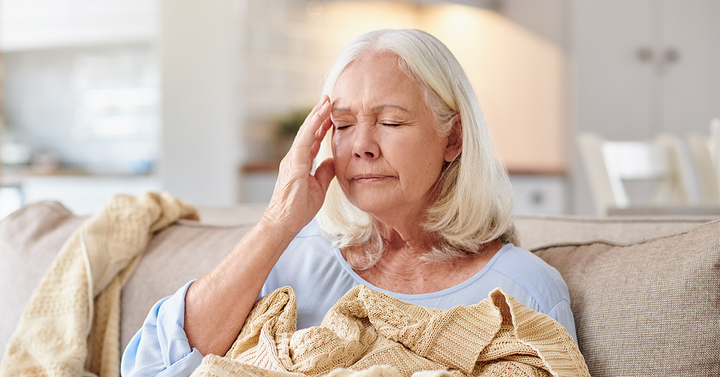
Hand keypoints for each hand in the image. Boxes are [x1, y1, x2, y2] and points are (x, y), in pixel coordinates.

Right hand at [262, 95, 334, 234]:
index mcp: (301, 163)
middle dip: (319, 115)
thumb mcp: (319, 188)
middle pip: (308, 131)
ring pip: (305, 132)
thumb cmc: (298, 209)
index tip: (332, 115)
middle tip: (329, 99)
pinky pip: (303, 141)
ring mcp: (292, 159)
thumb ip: (325, 172)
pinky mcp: (293, 164)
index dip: (322, 127)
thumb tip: (333, 160)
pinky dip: (312, 127)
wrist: (283, 222)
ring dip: (316, 115)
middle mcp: (295, 158)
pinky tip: (319, 116)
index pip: (313, 140)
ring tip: (326, 101)